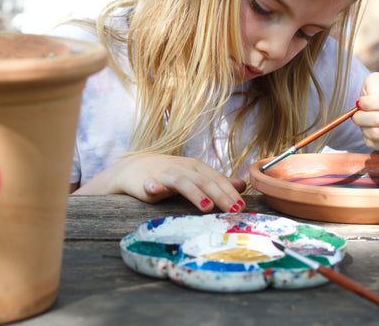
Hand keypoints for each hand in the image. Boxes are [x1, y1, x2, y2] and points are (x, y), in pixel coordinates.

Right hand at [73, 154, 246, 212]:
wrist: (135, 168)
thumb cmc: (169, 174)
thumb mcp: (195, 176)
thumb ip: (217, 181)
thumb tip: (242, 186)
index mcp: (196, 168)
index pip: (216, 179)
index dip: (230, 192)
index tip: (242, 207)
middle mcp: (183, 169)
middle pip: (204, 181)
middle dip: (220, 195)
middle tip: (233, 210)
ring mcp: (165, 174)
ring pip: (182, 182)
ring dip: (195, 193)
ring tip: (206, 207)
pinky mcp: (147, 181)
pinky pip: (151, 183)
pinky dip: (154, 185)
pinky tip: (156, 190)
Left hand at [352, 72, 378, 154]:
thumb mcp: (377, 81)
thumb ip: (372, 85)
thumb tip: (364, 102)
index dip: (366, 103)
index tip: (360, 102)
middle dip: (360, 117)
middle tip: (357, 114)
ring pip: (377, 134)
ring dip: (363, 128)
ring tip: (363, 122)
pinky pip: (377, 144)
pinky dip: (367, 138)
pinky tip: (369, 129)